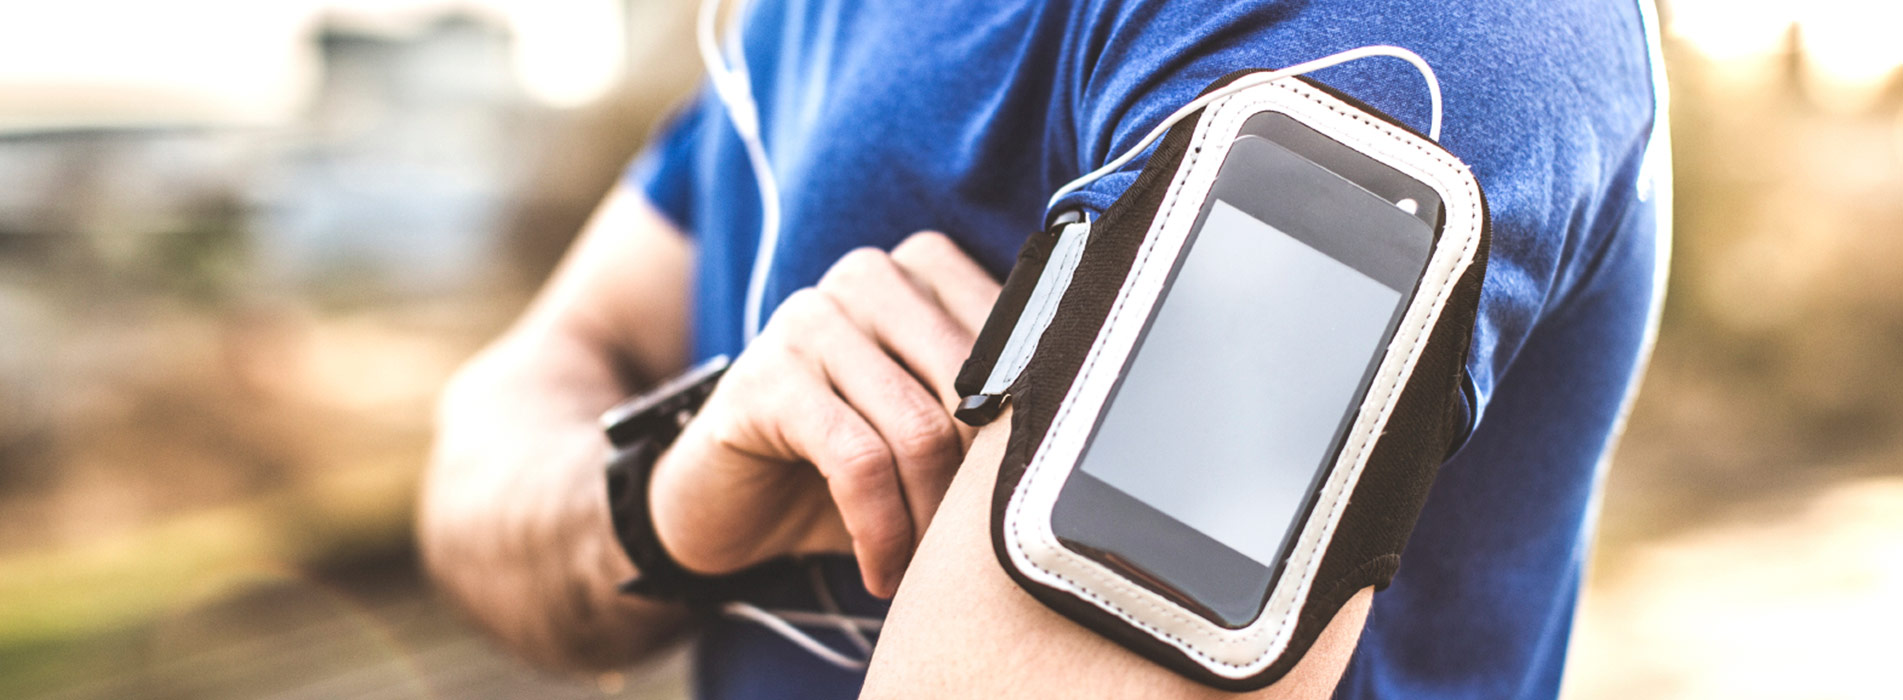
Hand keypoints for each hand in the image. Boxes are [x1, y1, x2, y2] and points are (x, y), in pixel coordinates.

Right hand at [649, 232, 1001, 596]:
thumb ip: (993, 410)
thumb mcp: (929, 431)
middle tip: (974, 551)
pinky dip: (881, 531)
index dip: (1028, 430)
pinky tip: (881, 570)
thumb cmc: (845, 464)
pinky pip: (858, 461)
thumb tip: (1089, 438)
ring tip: (923, 569)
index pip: (1017, 337)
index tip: (1024, 500)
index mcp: (923, 267)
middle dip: (980, 485)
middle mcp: (869, 275)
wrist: (723, 500)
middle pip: (976, 385)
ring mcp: (810, 317)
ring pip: (921, 428)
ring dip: (930, 522)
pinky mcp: (766, 377)